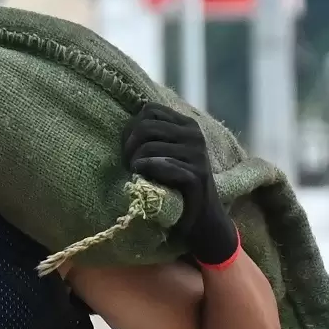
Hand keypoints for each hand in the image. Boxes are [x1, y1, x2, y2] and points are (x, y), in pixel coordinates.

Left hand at [121, 105, 236, 267]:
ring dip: (135, 163)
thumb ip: (154, 135)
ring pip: (149, 147)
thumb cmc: (176, 185)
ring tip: (136, 174)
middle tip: (128, 165)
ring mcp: (198, 155)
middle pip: (145, 126)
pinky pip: (160, 165)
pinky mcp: (196, 175)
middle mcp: (195, 135)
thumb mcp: (167, 153)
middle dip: (129, 146)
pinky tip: (145, 180)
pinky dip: (146, 171)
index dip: (131, 127)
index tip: (129, 149)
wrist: (202, 219)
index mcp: (188, 124)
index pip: (149, 109)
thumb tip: (126, 123)